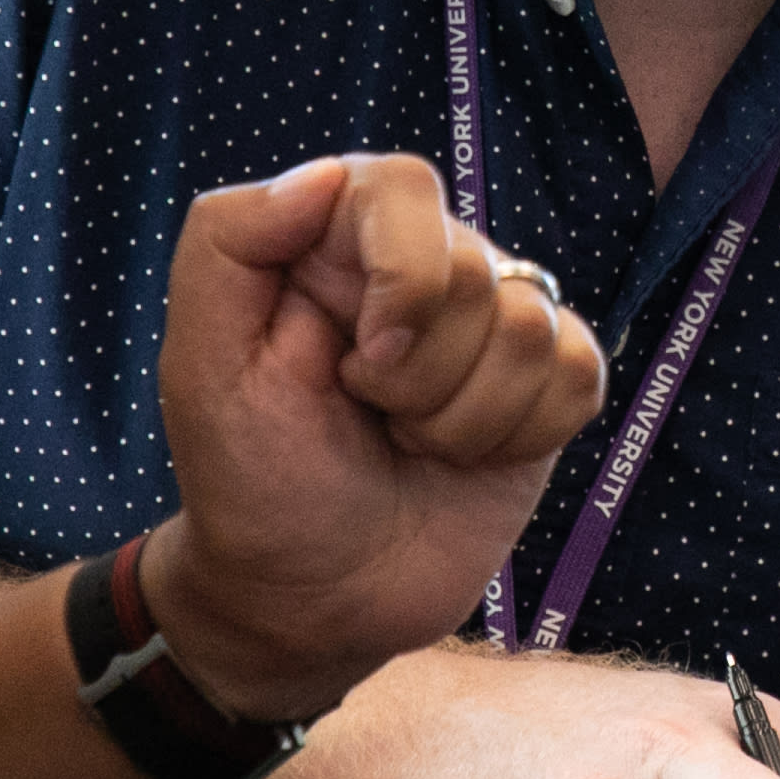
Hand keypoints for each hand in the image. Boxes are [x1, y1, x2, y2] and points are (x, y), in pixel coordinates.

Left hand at [140, 154, 603, 719]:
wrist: (312, 602)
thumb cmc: (252, 481)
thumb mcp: (202, 366)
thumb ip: (229, 243)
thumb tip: (325, 176)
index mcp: (334, 242)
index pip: (401, 188)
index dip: (399, 277)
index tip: (360, 362)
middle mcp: (423, 268)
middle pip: (474, 269)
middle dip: (417, 375)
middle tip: (369, 417)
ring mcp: (492, 327)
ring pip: (532, 330)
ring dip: (460, 419)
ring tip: (408, 445)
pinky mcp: (546, 387)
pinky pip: (577, 376)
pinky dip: (518, 436)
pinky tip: (465, 460)